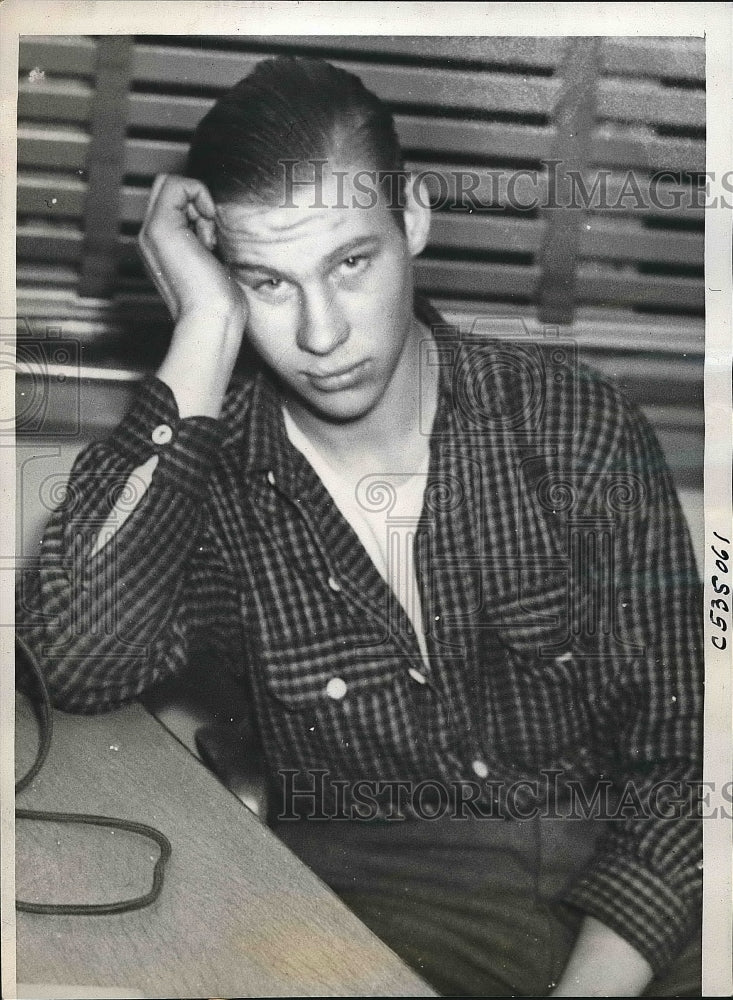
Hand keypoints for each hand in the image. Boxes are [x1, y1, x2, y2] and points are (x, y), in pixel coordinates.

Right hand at [138, 175, 247, 417]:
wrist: (212, 321)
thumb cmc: (221, 302)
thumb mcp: (215, 263)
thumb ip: (207, 240)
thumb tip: (217, 223)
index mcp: (163, 247)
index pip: (173, 201)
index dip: (196, 206)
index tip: (214, 237)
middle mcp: (150, 238)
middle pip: (168, 188)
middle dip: (195, 201)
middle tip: (211, 233)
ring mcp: (151, 233)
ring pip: (171, 185)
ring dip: (199, 205)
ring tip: (210, 242)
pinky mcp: (160, 229)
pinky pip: (175, 184)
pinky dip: (198, 195)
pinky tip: (209, 230)